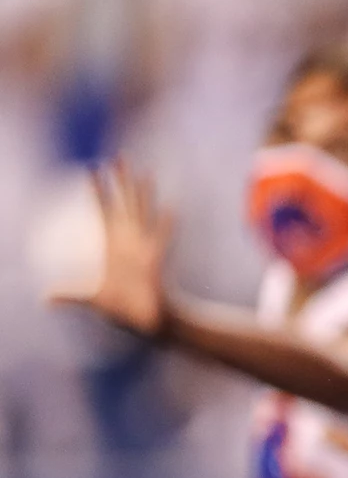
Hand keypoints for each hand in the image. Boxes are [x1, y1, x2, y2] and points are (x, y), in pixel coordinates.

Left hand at [51, 160, 172, 338]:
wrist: (144, 320)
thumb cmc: (121, 308)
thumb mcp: (91, 298)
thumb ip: (70, 295)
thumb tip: (46, 299)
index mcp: (111, 245)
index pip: (102, 210)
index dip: (97, 190)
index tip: (92, 169)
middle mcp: (128, 240)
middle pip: (124, 203)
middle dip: (121, 180)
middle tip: (118, 157)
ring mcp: (143, 247)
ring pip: (142, 212)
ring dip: (143, 194)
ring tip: (145, 173)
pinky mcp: (155, 259)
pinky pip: (162, 237)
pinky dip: (167, 224)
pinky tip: (172, 208)